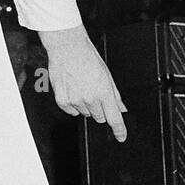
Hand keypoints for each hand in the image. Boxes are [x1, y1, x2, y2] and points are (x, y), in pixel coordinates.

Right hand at [38, 25, 127, 141]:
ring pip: (85, 113)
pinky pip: (71, 111)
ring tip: (82, 86)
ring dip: (86, 105)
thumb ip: (115, 94)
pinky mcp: (62, 101)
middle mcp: (90, 99)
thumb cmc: (87, 56)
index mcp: (104, 92)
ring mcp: (75, 101)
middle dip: (100, 109)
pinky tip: (72, 89)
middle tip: (95, 93)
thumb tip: (121, 109)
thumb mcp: (107, 74)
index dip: (119, 130)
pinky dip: (73, 104)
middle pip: (99, 117)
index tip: (121, 137)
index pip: (114, 118)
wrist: (67, 47)